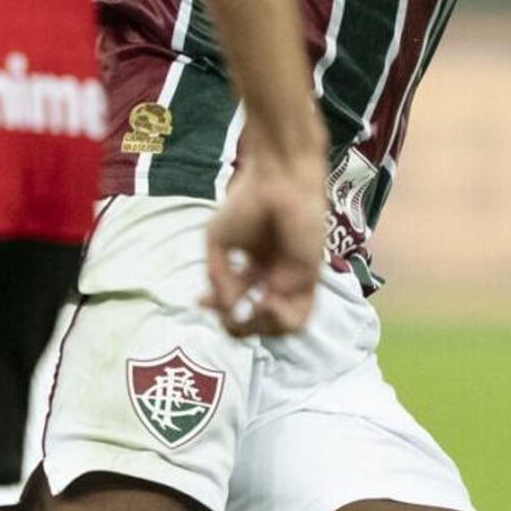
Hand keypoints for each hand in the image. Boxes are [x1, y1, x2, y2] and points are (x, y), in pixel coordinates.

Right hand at [203, 156, 324, 340]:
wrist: (279, 182)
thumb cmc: (247, 203)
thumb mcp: (217, 242)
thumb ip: (218, 279)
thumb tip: (230, 310)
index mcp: (253, 266)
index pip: (236, 302)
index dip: (217, 310)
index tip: (201, 301)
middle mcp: (273, 277)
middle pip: (257, 322)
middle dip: (237, 326)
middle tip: (228, 315)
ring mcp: (291, 281)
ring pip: (281, 328)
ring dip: (261, 328)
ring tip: (254, 307)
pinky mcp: (309, 280)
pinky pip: (299, 318)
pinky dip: (279, 321)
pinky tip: (266, 301)